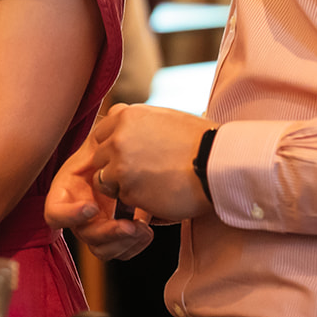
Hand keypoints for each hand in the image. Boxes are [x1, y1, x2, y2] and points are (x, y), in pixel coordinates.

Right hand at [44, 133, 154, 260]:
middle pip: (82, 234)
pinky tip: (148, 229)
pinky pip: (119, 251)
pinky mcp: (118, 235)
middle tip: (131, 225)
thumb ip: (113, 124)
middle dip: (106, 232)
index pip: (55, 212)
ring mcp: (98, 224)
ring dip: (121, 242)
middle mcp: (80, 209)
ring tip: (143, 228)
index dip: (70, 214)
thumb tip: (118, 113)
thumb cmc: (132, 146)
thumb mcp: (119, 132)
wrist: (156, 162)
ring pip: (101, 249)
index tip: (95, 206)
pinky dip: (133, 245)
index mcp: (70, 187)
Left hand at [88, 104, 215, 222]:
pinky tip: (155, 195)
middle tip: (138, 174)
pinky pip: (121, 198)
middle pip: (99, 156)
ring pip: (104, 179)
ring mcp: (120, 164)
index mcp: (126, 115)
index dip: (114, 146)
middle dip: (113, 166)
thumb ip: (139, 123)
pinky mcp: (128, 190)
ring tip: (147, 186)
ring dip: (120, 185)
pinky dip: (134, 201)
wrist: (217, 164)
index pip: (102, 132)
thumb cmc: (200, 141)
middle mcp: (117, 137)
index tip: (129, 156)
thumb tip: (127, 128)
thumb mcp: (164, 118)